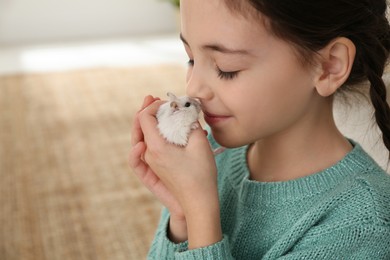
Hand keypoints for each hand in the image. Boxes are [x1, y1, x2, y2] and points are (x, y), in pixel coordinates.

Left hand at [129, 96, 186, 240]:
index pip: (144, 118)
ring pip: (142, 136)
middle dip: (146, 110)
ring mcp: (152, 162)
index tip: (167, 102)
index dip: (153, 106)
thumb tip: (188, 113)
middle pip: (139, 126)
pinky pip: (148, 146)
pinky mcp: (157, 167)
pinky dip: (151, 134)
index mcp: (156, 147)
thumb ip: (192, 124)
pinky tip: (161, 129)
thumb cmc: (201, 175)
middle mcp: (149, 154)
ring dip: (147, 122)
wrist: (198, 202)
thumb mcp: (200, 145)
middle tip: (154, 98)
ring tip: (156, 110)